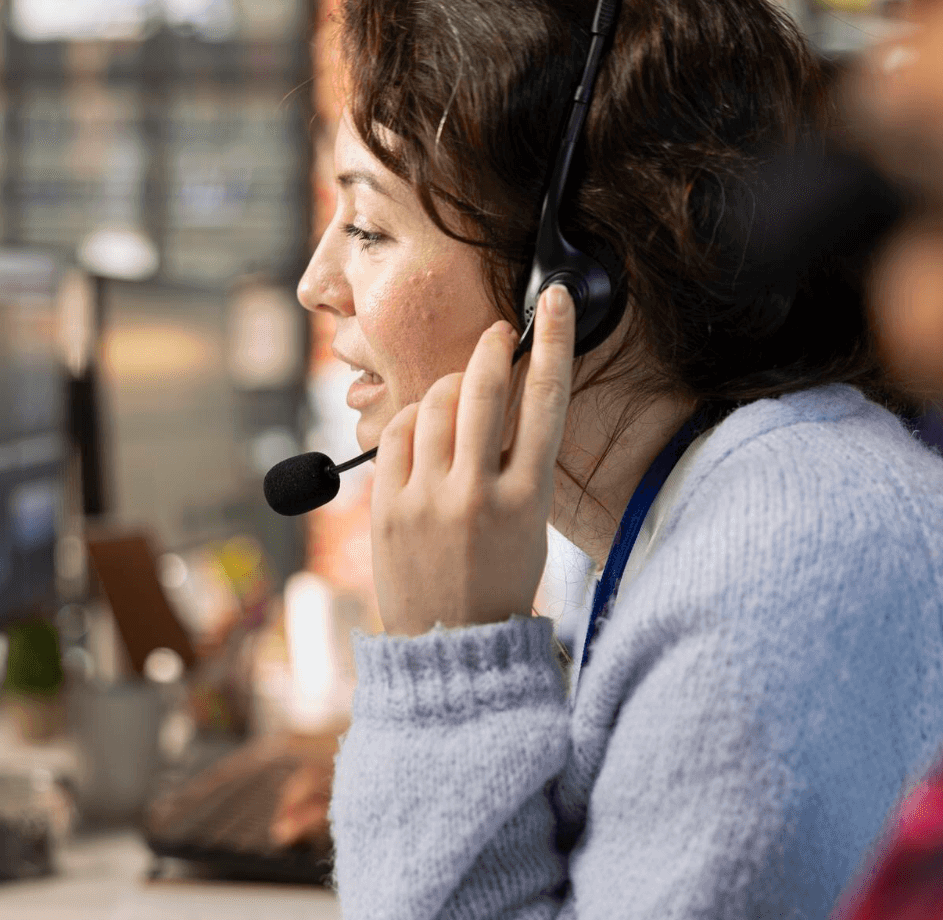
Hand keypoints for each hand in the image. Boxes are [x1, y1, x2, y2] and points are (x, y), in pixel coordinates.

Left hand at [370, 286, 575, 636]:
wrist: (453, 643)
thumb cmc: (499, 575)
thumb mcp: (531, 522)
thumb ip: (520, 461)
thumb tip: (505, 392)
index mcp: (527, 500)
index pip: (546, 402)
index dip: (554, 342)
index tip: (552, 299)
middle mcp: (478, 495)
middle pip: (484, 389)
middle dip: (491, 347)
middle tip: (496, 335)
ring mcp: (428, 500)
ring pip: (436, 403)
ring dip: (451, 385)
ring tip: (460, 396)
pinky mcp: (388, 507)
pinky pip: (397, 433)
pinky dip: (412, 417)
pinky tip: (423, 426)